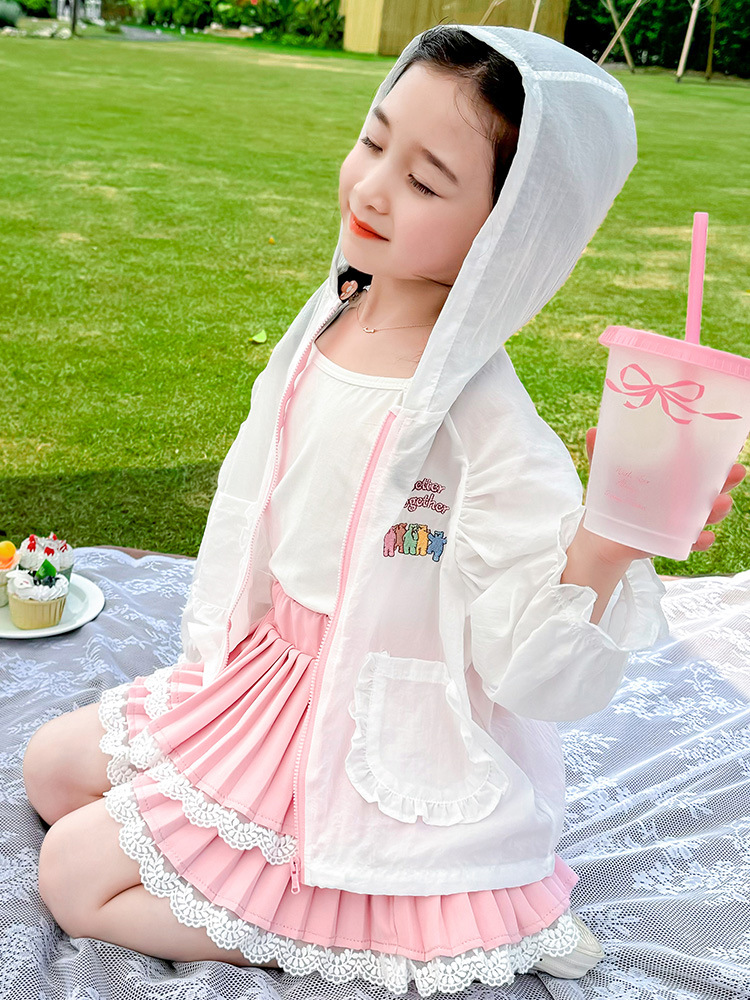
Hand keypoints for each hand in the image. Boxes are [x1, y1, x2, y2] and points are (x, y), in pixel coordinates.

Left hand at [584, 427, 746, 561]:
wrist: (599, 536)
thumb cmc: (610, 498)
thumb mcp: (607, 474)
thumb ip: (602, 454)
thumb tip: (593, 431)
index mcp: (669, 479)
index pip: (698, 465)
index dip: (716, 457)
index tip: (731, 446)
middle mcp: (679, 500)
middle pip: (710, 489)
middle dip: (725, 481)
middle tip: (736, 472)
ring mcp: (676, 522)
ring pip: (704, 515)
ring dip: (716, 511)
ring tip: (723, 504)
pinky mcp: (667, 542)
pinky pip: (688, 543)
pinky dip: (698, 541)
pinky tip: (705, 538)